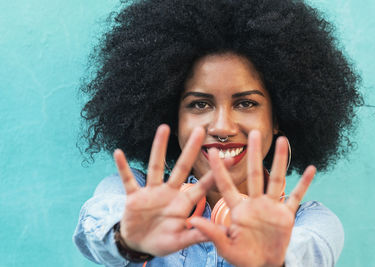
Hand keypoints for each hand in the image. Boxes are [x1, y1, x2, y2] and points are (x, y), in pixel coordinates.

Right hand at [114, 124, 213, 255]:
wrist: (139, 244)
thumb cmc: (162, 242)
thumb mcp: (179, 241)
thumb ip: (195, 236)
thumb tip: (216, 233)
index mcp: (183, 203)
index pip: (202, 185)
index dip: (215, 173)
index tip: (231, 159)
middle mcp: (169, 192)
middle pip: (181, 167)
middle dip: (191, 150)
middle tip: (200, 130)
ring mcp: (151, 192)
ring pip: (156, 167)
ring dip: (158, 148)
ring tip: (163, 128)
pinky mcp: (134, 196)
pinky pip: (128, 180)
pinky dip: (123, 167)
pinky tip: (118, 153)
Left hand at [190, 131, 315, 266]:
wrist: (264, 265)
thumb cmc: (242, 257)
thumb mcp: (225, 246)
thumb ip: (211, 233)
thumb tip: (192, 220)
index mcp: (238, 210)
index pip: (226, 186)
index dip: (219, 170)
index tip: (212, 151)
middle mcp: (254, 203)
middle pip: (255, 174)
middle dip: (254, 154)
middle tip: (254, 133)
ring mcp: (271, 207)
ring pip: (276, 179)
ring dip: (279, 161)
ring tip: (282, 140)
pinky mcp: (286, 215)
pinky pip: (296, 197)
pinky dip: (304, 184)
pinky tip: (311, 169)